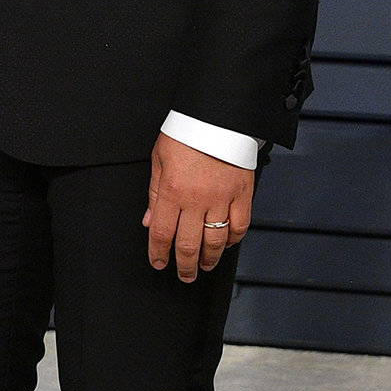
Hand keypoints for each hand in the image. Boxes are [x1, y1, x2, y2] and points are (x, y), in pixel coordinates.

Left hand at [143, 132, 253, 282]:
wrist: (217, 115)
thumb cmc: (185, 133)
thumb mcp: (159, 159)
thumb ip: (154, 193)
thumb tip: (148, 220)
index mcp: (172, 191)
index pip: (160, 233)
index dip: (158, 253)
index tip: (158, 263)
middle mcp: (196, 199)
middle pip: (188, 244)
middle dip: (184, 265)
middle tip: (184, 275)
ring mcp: (222, 198)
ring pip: (216, 240)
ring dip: (209, 258)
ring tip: (205, 266)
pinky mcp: (242, 193)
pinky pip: (240, 225)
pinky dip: (233, 239)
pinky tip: (227, 243)